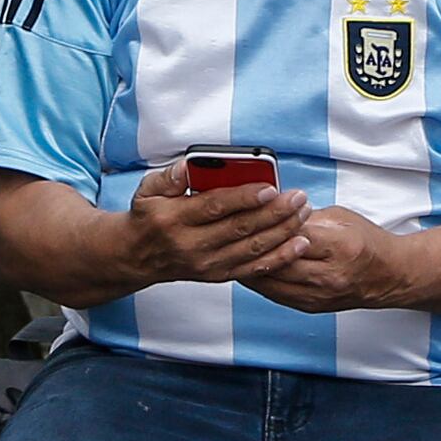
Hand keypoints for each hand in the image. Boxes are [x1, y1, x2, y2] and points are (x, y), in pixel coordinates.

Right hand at [117, 161, 306, 289]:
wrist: (137, 256)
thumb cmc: (148, 217)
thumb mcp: (147, 190)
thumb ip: (170, 177)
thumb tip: (190, 166)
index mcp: (175, 219)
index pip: (214, 207)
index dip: (245, 198)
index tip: (270, 188)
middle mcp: (192, 245)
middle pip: (240, 228)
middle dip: (274, 212)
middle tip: (298, 198)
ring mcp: (207, 264)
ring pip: (252, 249)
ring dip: (282, 232)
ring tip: (303, 214)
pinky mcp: (218, 275)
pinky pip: (254, 269)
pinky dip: (279, 257)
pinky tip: (299, 244)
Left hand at [244, 201, 415, 313]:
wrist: (388, 276)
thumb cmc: (367, 244)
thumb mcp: (340, 217)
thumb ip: (306, 216)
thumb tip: (275, 210)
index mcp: (340, 246)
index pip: (294, 233)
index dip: (270, 221)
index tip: (253, 211)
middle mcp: (328, 275)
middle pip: (278, 260)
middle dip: (253, 244)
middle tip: (233, 232)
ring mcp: (318, 295)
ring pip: (271, 280)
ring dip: (250, 265)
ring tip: (232, 251)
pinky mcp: (309, 306)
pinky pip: (274, 294)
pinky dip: (258, 279)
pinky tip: (247, 268)